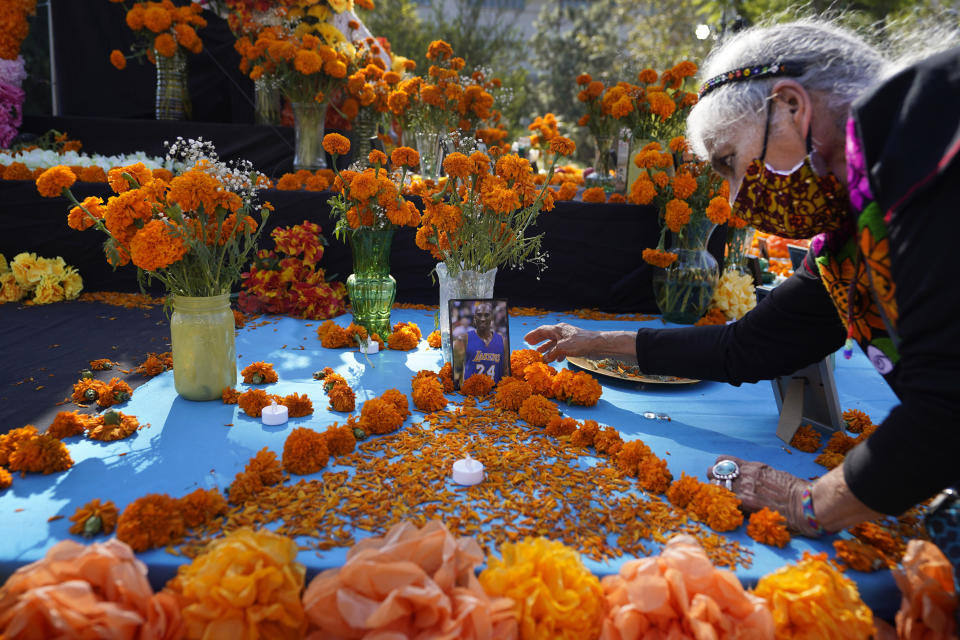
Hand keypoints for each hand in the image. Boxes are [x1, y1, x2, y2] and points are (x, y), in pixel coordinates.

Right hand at [524, 323, 594, 362]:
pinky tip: (556, 359)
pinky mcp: (574, 344)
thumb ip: (551, 353)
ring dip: (547, 348)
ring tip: (540, 353)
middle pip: (547, 335)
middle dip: (539, 340)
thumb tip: (544, 359)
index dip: (533, 335)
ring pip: (554, 342)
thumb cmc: (580, 343)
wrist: (597, 344)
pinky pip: (562, 348)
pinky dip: (557, 353)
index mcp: (558, 329)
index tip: (526, 339)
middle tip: (530, 345)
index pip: (542, 330)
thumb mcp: (562, 348)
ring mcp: (568, 338)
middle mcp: (562, 332)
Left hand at [706, 455, 821, 536]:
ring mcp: (745, 488)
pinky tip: (725, 510)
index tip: (720, 475)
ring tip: (719, 501)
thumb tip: (751, 481)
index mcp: (754, 467)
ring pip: (716, 485)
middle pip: (715, 472)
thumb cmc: (796, 491)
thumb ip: (759, 477)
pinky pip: (725, 500)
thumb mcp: (775, 476)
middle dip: (713, 480)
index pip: (724, 460)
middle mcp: (746, 475)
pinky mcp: (746, 502)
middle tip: (717, 489)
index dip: (719, 468)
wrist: (806, 504)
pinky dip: (722, 504)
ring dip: (715, 493)